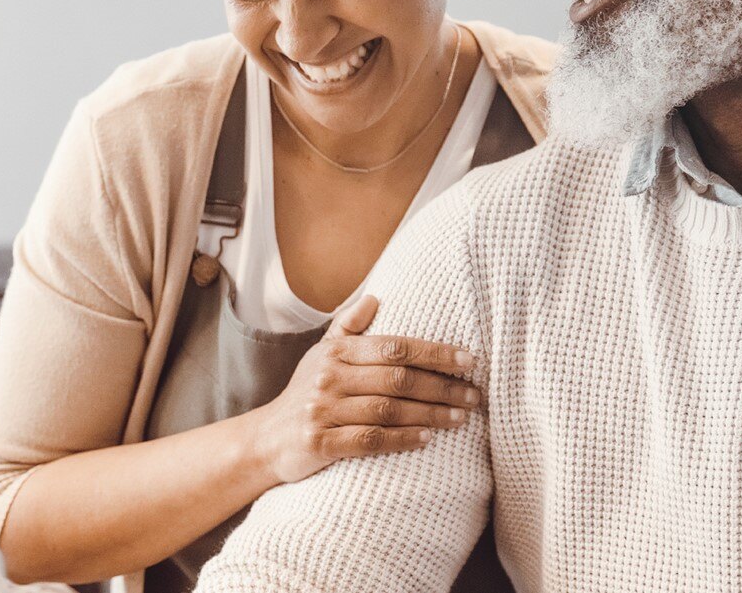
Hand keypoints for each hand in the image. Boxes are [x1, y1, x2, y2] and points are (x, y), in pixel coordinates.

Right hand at [246, 296, 480, 483]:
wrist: (266, 438)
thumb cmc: (305, 392)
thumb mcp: (321, 355)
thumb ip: (348, 327)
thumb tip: (374, 297)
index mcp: (336, 352)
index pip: (394, 346)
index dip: (435, 352)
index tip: (469, 359)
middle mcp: (329, 378)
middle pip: (397, 379)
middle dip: (442, 387)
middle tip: (474, 395)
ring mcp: (323, 411)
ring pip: (389, 410)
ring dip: (431, 414)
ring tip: (461, 418)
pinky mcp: (320, 443)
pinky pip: (370, 441)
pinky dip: (402, 439)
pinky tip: (427, 439)